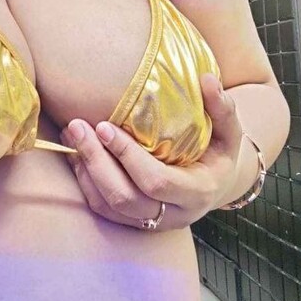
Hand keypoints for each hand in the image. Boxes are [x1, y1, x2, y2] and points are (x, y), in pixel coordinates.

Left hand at [60, 73, 242, 230]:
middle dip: (97, 161)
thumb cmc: (219, 153)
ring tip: (71, 136)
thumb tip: (207, 78)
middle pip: (125, 197)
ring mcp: (152, 222)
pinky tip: (75, 154)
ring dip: (86, 171)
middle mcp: (174, 214)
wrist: (217, 186)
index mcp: (198, 192)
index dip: (127, 156)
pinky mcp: (135, 222)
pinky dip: (85, 182)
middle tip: (77, 127)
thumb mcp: (229, 131)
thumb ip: (222, 107)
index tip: (104, 125)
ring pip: (110, 206)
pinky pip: (103, 209)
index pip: (156, 181)